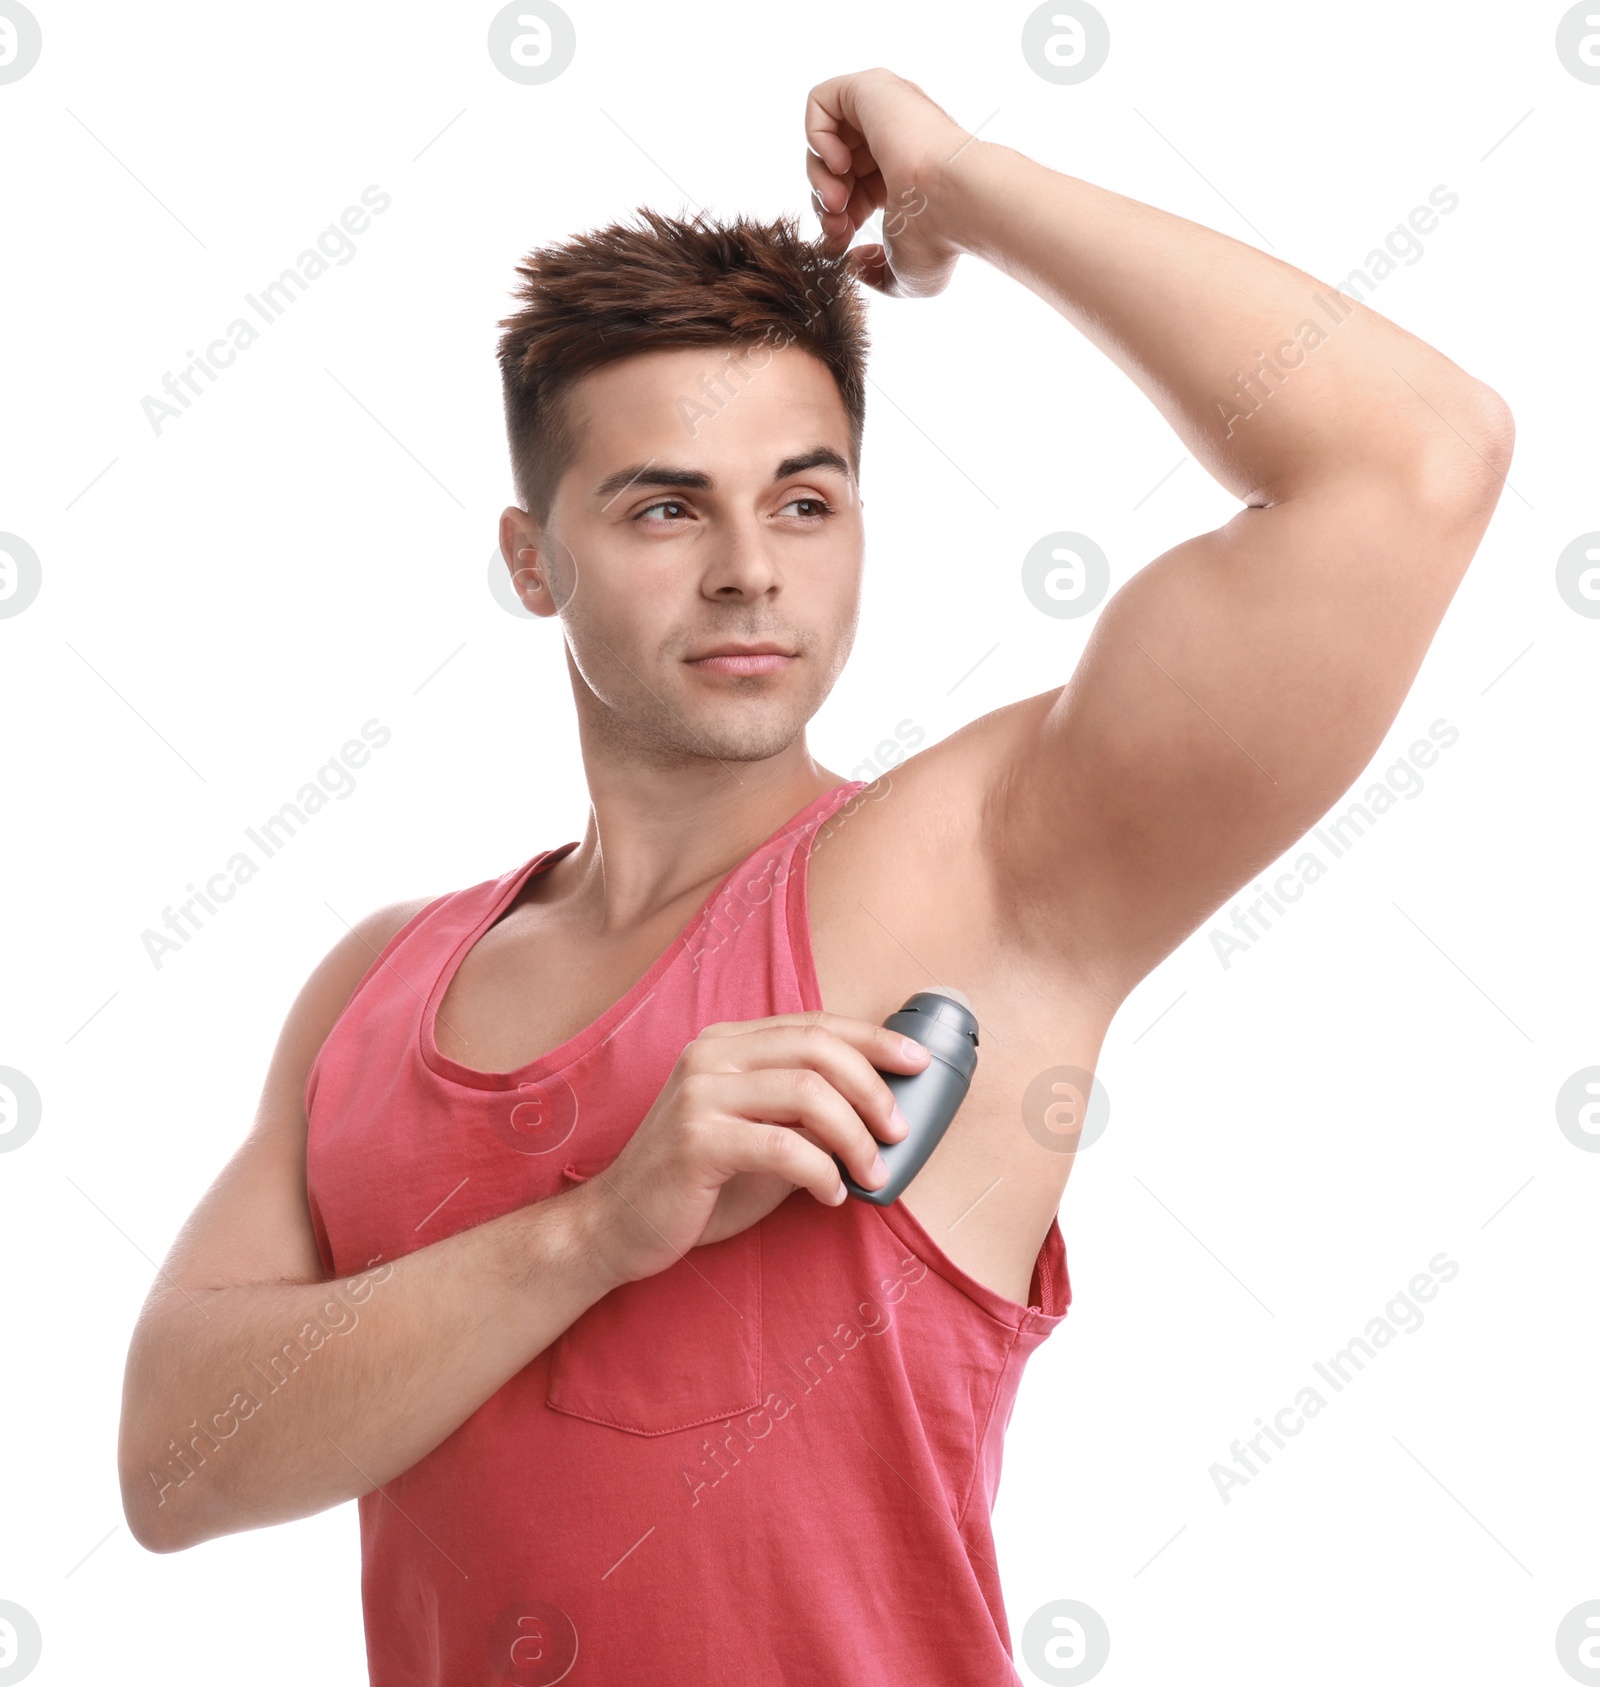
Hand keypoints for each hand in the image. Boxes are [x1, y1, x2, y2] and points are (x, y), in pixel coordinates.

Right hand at [576, 1011, 931, 1284]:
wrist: (617, 1225)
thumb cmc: (697, 1184)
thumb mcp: (761, 1137)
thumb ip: (807, 1117)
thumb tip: (882, 1111)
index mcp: (728, 1044)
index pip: (814, 1024)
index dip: (873, 1039)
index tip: (918, 1062)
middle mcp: (712, 1056)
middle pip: (818, 1049)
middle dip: (874, 1088)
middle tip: (900, 1130)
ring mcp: (700, 1095)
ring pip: (808, 1094)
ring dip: (856, 1135)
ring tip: (872, 1171)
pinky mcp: (696, 1141)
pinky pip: (783, 1147)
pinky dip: (822, 1172)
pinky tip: (831, 1195)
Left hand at [804, 67, 972, 297]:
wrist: (955, 203)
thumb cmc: (940, 240)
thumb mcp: (904, 274)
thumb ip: (875, 274)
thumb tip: (852, 261)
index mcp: (902, 172)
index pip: (851, 189)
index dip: (836, 219)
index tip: (840, 244)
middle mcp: (894, 138)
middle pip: (834, 165)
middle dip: (824, 202)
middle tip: (835, 228)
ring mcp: (884, 111)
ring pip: (825, 137)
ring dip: (818, 176)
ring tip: (837, 200)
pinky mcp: (871, 89)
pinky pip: (820, 101)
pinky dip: (816, 136)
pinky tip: (840, 164)